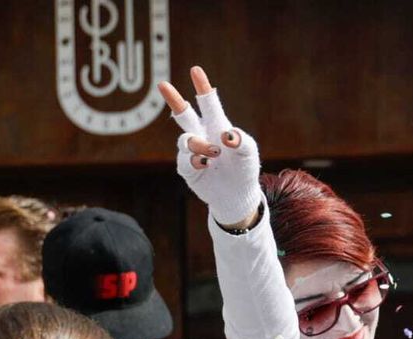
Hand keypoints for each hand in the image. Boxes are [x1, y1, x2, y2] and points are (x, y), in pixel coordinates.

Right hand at [159, 66, 263, 226]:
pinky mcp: (188, 169)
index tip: (196, 70)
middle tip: (163, 84)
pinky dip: (195, 160)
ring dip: (198, 144)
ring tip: (213, 152)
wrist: (238, 195)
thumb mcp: (249, 153)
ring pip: (185, 140)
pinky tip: (205, 163)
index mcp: (217, 126)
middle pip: (184, 115)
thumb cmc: (244, 168)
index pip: (209, 103)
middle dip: (174, 99)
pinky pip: (185, 161)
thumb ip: (242, 141)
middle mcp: (202, 136)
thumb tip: (227, 135)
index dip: (202, 87)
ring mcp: (193, 152)